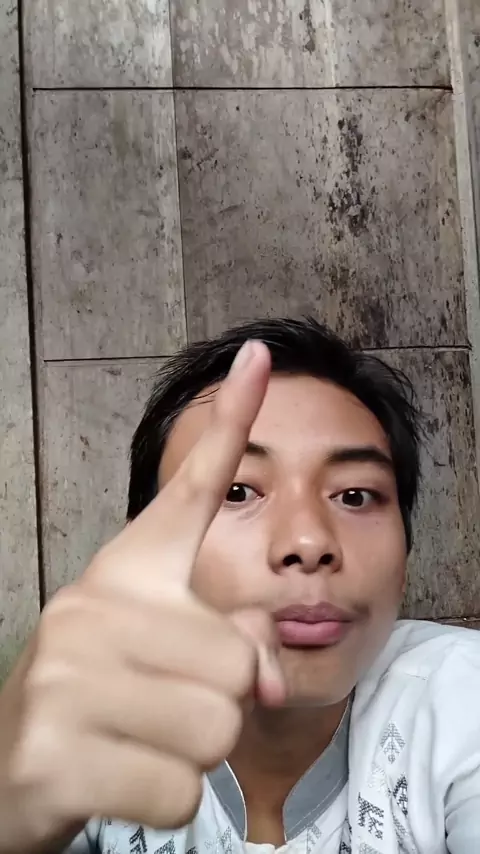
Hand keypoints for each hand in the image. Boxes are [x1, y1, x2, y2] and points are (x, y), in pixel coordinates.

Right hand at [0, 341, 284, 853]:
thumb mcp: (168, 660)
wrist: (12, 772)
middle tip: (162, 709)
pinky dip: (164, 801)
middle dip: (220, 704)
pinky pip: (178, 792)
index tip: (259, 355)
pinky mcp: (51, 752)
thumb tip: (276, 683)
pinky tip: (116, 779)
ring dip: (194, 754)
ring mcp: (63, 674)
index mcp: (125, 570)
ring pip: (215, 729)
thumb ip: (233, 648)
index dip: (230, 420)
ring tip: (140, 741)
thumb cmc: (106, 701)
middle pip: (237, 664)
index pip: (192, 486)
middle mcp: (88, 602)